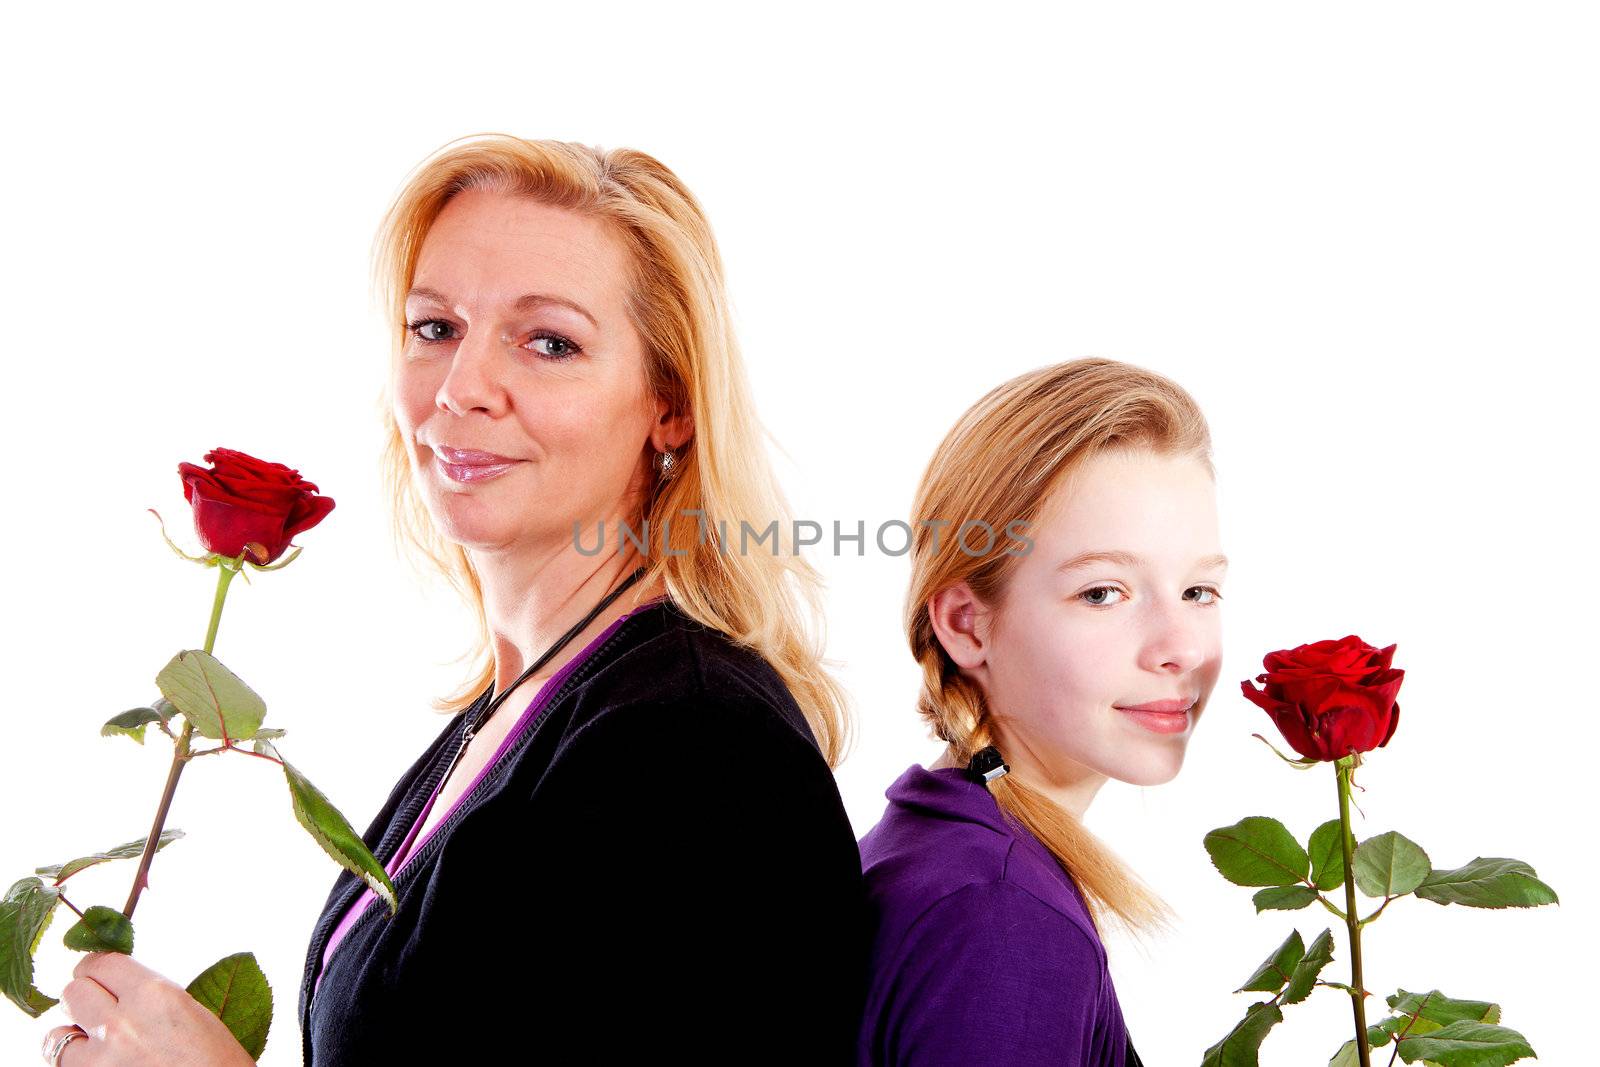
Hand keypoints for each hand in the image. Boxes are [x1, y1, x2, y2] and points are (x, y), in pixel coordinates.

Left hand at [39, 951, 255, 1065]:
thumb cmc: (214, 1060)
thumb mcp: (188, 1010)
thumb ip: (147, 994)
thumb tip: (112, 988)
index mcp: (155, 994)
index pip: (101, 962)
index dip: (96, 969)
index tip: (99, 976)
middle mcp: (123, 1022)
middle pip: (73, 992)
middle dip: (83, 998)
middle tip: (96, 1007)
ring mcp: (101, 1059)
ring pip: (56, 1034)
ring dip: (72, 1036)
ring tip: (94, 1043)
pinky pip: (62, 1065)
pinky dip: (74, 1062)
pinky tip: (96, 1062)